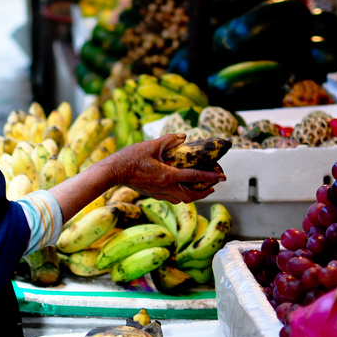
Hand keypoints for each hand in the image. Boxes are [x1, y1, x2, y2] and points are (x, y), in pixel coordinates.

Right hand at [110, 133, 226, 203]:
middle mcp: (165, 188)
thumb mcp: (151, 145)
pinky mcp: (151, 194)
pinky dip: (179, 195)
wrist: (113, 171)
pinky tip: (178, 187)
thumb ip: (169, 140)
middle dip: (203, 193)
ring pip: (180, 200)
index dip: (210, 177)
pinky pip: (170, 198)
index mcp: (167, 175)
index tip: (222, 177)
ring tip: (198, 189)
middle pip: (190, 196)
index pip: (194, 177)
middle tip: (211, 187)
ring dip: (192, 196)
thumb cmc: (130, 158)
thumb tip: (183, 137)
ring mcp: (158, 193)